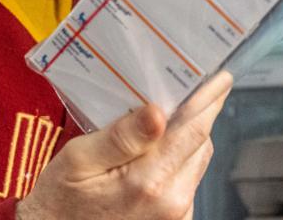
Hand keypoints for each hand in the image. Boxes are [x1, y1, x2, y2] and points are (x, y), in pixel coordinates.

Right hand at [16, 71, 232, 219]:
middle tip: (190, 87)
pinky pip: (187, 181)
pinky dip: (179, 161)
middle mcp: (171, 201)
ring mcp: (175, 215)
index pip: (193, 129)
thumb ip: (121, 137)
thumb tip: (157, 113)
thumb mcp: (78, 160)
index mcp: (148, 181)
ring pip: (197, 161)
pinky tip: (156, 152)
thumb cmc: (61, 200)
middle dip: (198, 114)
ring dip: (188, 138)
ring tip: (167, 118)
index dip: (210, 99)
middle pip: (201, 143)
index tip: (221, 77)